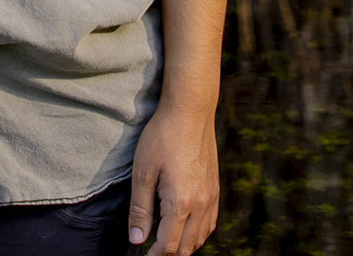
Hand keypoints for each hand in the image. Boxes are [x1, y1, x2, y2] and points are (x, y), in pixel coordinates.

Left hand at [126, 97, 219, 253]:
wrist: (190, 111)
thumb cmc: (163, 137)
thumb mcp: (143, 172)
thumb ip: (140, 209)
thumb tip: (137, 240)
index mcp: (181, 203)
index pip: (168, 246)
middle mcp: (201, 204)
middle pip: (187, 247)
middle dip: (168, 255)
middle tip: (151, 253)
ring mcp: (211, 197)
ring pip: (201, 238)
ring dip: (184, 247)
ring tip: (165, 244)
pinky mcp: (215, 188)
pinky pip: (210, 223)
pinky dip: (198, 234)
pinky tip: (186, 229)